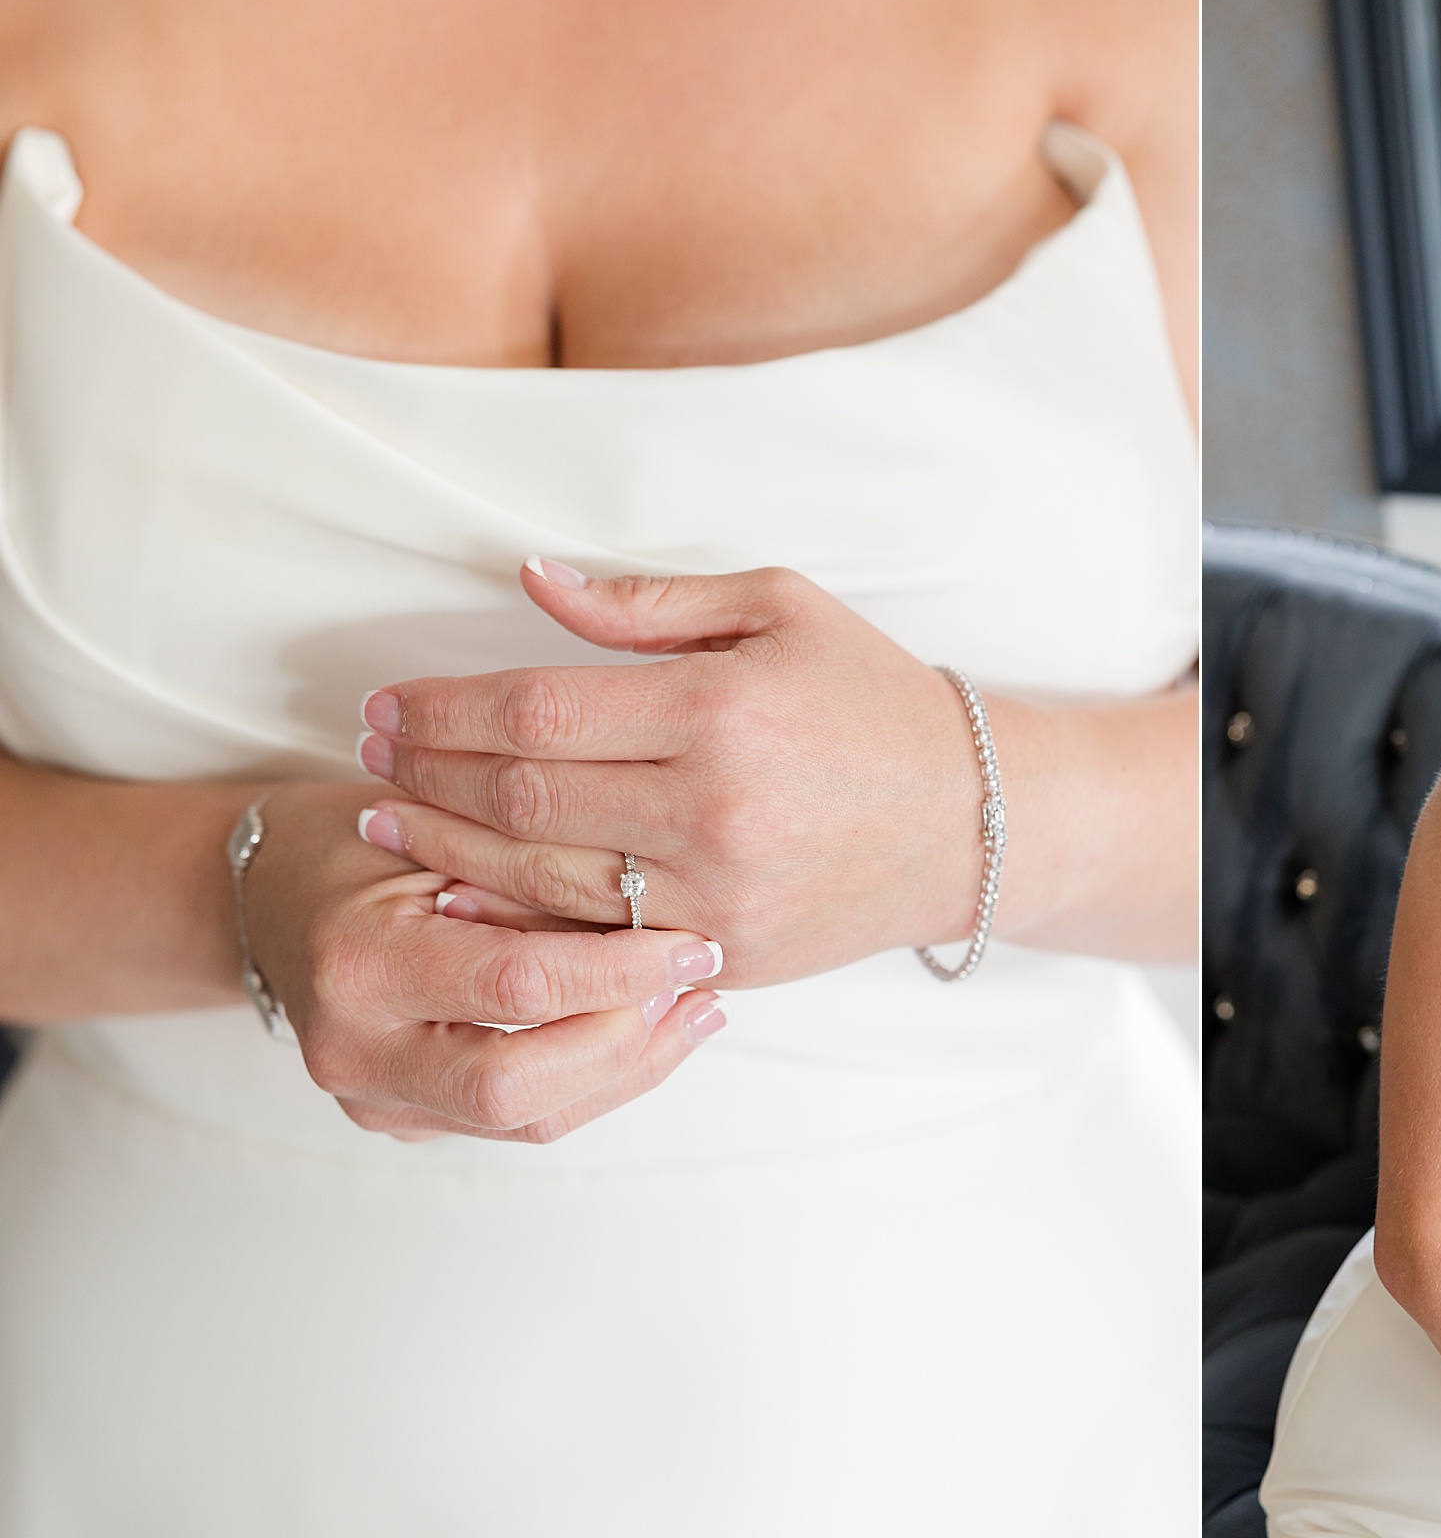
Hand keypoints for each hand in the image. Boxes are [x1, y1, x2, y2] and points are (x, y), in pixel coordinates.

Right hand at [239, 782, 727, 1142]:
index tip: (692, 942)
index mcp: (356, 963)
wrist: (270, 896)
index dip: (619, 970)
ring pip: (532, 1119)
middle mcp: (354, 1049)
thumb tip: (659, 910)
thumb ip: (529, 877)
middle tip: (698, 989)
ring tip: (695, 1011)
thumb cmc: (357, 843)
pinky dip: (596, 1077)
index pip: (516, 986)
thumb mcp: (436, 830)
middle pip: (520, 1088)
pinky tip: (651, 1032)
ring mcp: (376, 1100)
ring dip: (629, 1068)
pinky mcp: (406, 1120)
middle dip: (627, 1043)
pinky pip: (522, 1119)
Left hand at [353, 558, 987, 983]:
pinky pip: (596, 942)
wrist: (974, 822)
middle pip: (522, 797)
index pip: (537, 710)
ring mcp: (721, 896)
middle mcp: (716, 810)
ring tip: (388, 822)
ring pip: (542, 879)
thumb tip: (533, 582)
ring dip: (446, 849)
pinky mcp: (730, 956)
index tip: (385, 702)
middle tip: (369, 754)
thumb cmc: (871, 701)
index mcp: (722, 710)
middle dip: (426, 775)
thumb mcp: (780, 609)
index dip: (442, 708)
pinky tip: (458, 893)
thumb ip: (649, 603)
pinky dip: (516, 917)